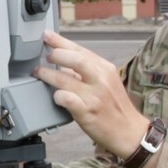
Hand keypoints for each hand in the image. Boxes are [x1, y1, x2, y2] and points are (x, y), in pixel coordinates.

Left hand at [33, 30, 149, 159]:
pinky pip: (66, 99)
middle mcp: (100, 79)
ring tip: (39, 73)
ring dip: (47, 74)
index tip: (46, 35)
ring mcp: (93, 96)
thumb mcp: (106, 82)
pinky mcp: (87, 112)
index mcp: (104, 69)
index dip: (60, 41)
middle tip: (45, 57)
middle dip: (55, 54)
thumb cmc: (114, 107)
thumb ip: (86, 72)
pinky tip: (55, 95)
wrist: (129, 131)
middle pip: (75, 59)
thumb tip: (63, 64)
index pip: (80, 50)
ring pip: (65, 78)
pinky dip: (57, 95)